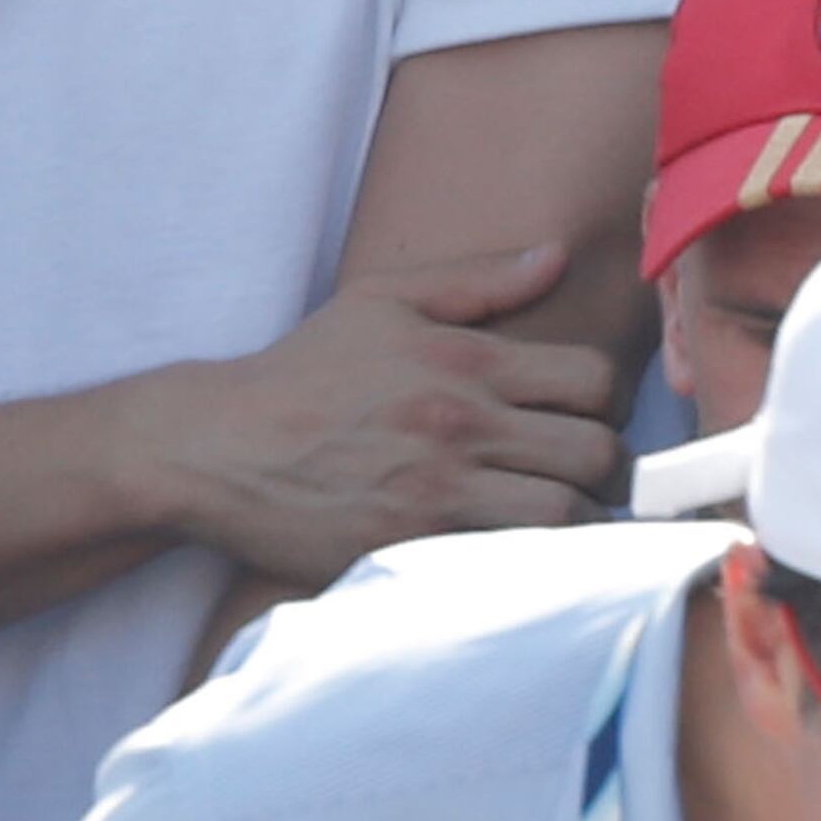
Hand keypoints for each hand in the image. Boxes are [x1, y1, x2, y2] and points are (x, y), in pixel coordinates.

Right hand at [145, 245, 629, 586]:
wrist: (212, 446)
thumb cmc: (304, 370)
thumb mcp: (383, 302)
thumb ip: (480, 280)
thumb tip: (557, 257)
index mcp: (465, 360)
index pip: (596, 380)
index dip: (608, 401)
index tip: (587, 414)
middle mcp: (460, 425)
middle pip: (596, 454)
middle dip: (606, 467)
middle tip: (585, 474)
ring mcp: (434, 493)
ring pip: (562, 516)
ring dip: (576, 520)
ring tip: (558, 514)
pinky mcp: (405, 549)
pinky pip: (502, 562)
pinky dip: (525, 559)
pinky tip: (516, 549)